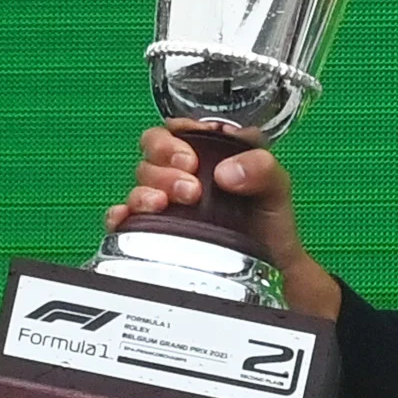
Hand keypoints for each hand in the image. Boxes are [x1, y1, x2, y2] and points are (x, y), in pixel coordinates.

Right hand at [105, 121, 340, 318]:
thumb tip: (226, 173)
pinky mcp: (154, 229)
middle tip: (191, 188)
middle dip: (165, 167)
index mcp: (208, 153)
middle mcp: (183, 174)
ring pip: (139, 185)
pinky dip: (122, 216)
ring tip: (168, 203)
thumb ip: (262, 167)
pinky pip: (126, 218)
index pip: (175, 132)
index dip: (175, 139)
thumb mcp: (276, 186)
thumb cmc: (270, 221)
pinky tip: (128, 218)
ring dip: (147, 191)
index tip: (189, 157)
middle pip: (152, 156)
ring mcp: (167, 201)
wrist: (271, 265)